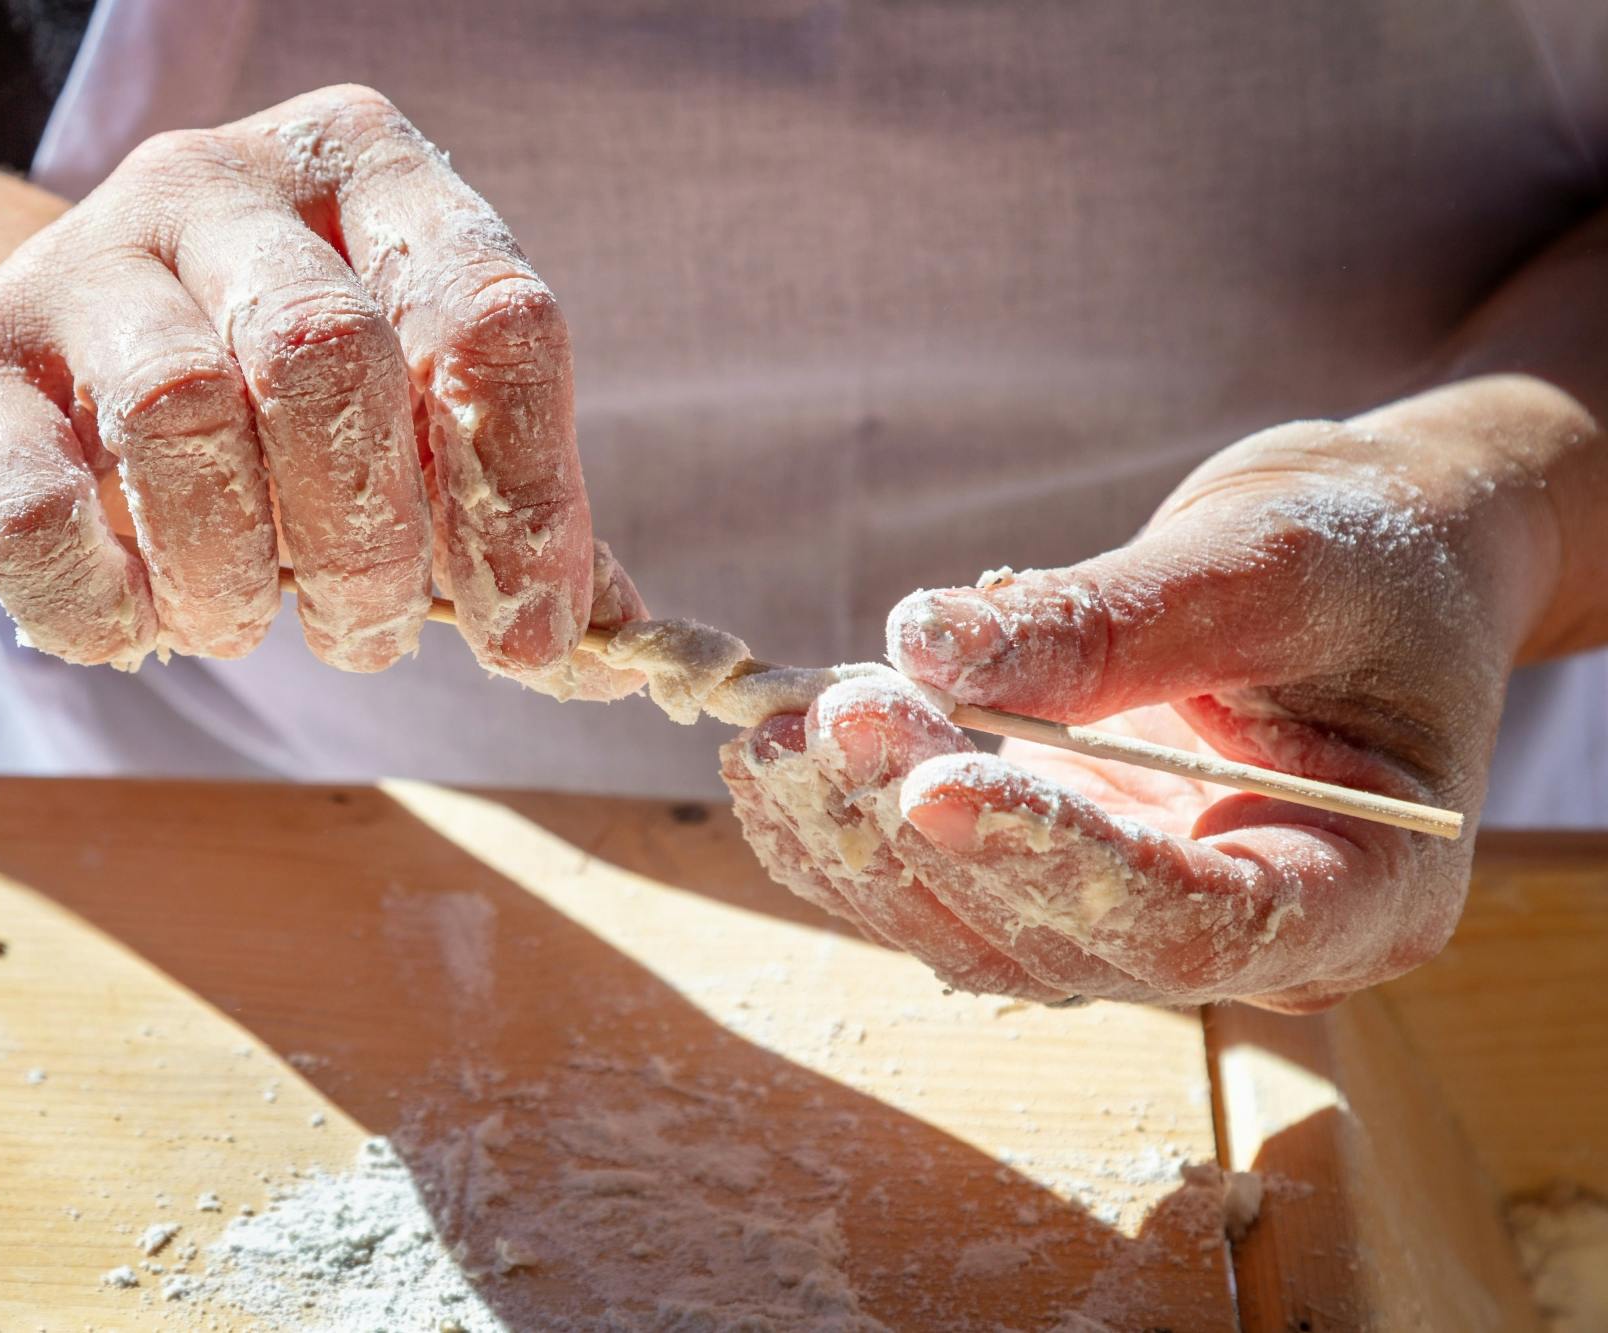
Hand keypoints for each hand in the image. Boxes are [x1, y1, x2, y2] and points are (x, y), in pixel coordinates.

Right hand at [0, 85, 633, 676]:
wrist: (46, 376)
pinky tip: (137, 620)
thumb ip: (503, 505)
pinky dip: (100, 601)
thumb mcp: (405, 425)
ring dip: (235, 576)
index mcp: (373, 172)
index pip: (492, 315)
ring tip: (247, 621)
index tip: (530, 631)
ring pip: (180, 414)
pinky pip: (33, 503)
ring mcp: (80, 253)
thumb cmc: (268, 414)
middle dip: (369, 543)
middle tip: (369, 630)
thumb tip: (615, 631)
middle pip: (331, 357)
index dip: (526, 494)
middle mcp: (223, 183)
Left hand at [725, 378, 1574, 1011]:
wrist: (1370, 563)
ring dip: (863, 841)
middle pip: (1064, 941)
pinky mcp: (1066, 881)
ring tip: (776, 738)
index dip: (1052, 865)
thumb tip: (925, 641)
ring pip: (982, 931)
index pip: (1193, 925)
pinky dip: (850, 834)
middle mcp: (1249, 941)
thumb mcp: (1264, 560)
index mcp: (1358, 891)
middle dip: (926, 836)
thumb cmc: (1363, 553)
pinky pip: (945, 889)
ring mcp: (1147, 921)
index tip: (932, 782)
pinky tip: (772, 767)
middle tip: (833, 717)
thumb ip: (1111, 620)